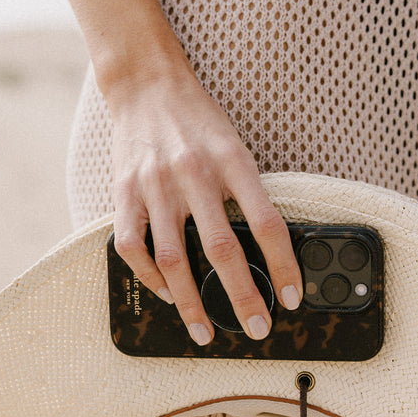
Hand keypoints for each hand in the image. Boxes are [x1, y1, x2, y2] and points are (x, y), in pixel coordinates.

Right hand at [107, 59, 302, 345]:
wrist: (147, 85)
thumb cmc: (199, 122)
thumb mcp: (236, 146)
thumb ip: (248, 192)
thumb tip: (269, 247)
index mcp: (232, 161)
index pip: (266, 223)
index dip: (283, 265)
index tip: (292, 297)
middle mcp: (194, 174)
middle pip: (222, 250)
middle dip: (242, 298)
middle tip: (256, 328)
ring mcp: (156, 186)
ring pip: (175, 260)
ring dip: (191, 304)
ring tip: (205, 331)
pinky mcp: (125, 193)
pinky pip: (134, 247)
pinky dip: (150, 278)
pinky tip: (167, 294)